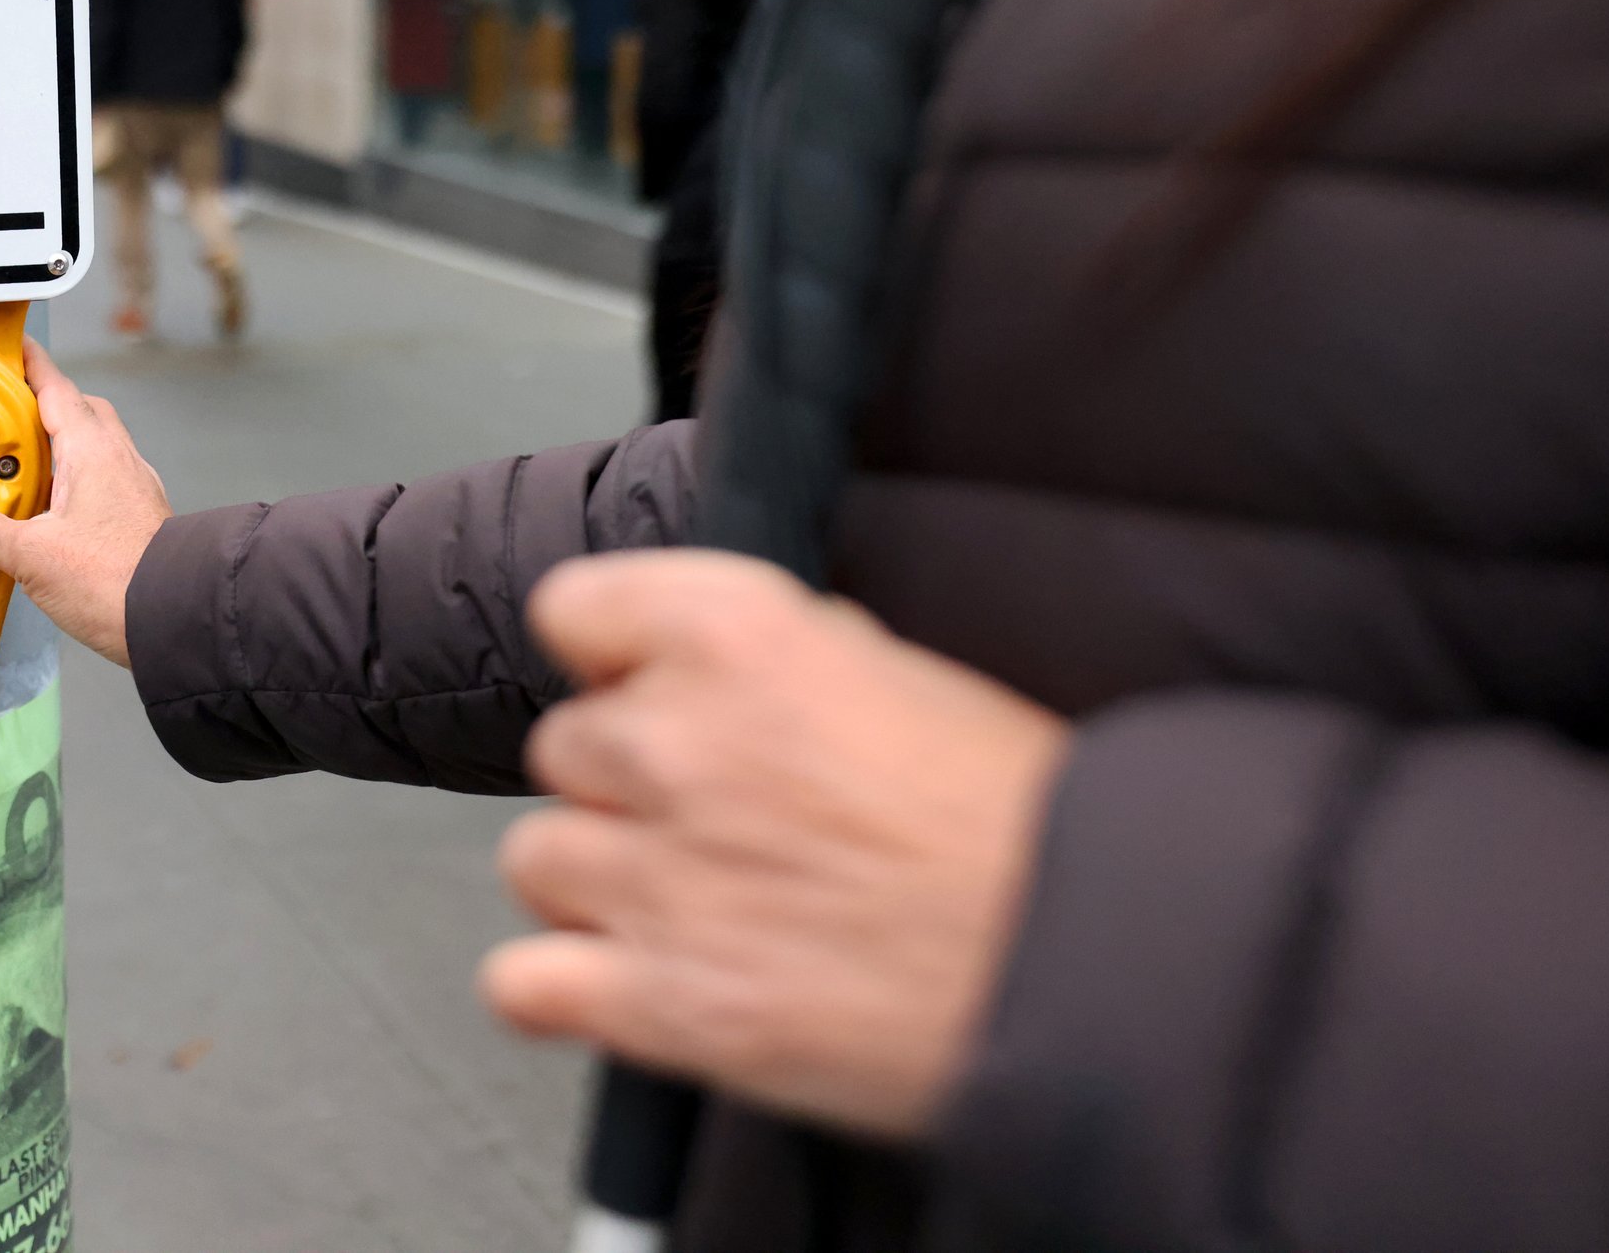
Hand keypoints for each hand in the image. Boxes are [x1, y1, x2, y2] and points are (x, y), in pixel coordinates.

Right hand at [0, 340, 170, 666]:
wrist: (176, 619)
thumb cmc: (123, 582)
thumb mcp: (32, 556)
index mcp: (93, 450)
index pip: (56, 386)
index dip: (29, 364)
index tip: (7, 348)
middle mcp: (118, 461)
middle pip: (74, 413)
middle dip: (37, 408)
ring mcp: (130, 490)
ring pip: (87, 450)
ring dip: (52, 453)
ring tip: (9, 473)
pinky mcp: (134, 521)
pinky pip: (95, 486)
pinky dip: (66, 488)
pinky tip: (43, 516)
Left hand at [483, 551, 1068, 1138]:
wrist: (1087, 960)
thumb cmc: (1026, 823)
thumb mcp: (908, 674)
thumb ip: (789, 660)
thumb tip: (728, 668)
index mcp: (740, 636)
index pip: (573, 608)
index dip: (611, 655)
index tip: (640, 683)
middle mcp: (679, 743)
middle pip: (565, 744)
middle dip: (627, 782)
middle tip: (713, 818)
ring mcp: (658, 877)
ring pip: (534, 859)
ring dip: (595, 884)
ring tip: (683, 905)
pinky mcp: (660, 1001)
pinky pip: (521, 984)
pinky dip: (559, 991)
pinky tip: (624, 984)